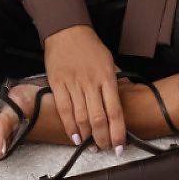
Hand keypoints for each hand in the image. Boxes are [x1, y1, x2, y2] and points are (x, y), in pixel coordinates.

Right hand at [42, 25, 127, 154]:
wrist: (67, 30)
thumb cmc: (90, 47)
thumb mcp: (109, 62)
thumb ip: (113, 84)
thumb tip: (119, 106)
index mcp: (107, 78)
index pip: (116, 112)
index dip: (118, 133)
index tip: (120, 147)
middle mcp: (92, 83)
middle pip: (99, 119)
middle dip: (103, 139)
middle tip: (105, 149)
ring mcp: (74, 84)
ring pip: (82, 117)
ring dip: (87, 136)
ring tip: (91, 146)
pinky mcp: (58, 84)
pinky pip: (64, 110)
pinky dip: (70, 126)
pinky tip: (75, 137)